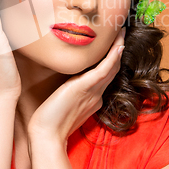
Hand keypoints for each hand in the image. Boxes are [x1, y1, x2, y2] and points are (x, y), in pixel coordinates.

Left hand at [27, 28, 124, 144]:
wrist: (46, 136)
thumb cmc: (49, 122)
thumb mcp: (63, 104)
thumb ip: (69, 94)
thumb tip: (67, 84)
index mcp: (92, 97)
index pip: (106, 75)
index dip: (112, 59)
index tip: (114, 45)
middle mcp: (96, 94)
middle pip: (112, 69)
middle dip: (118, 50)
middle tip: (122, 32)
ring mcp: (93, 92)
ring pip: (111, 67)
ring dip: (118, 48)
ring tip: (122, 31)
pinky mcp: (84, 88)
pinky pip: (103, 71)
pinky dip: (112, 58)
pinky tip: (118, 46)